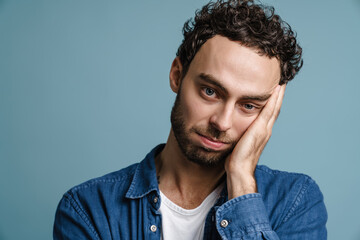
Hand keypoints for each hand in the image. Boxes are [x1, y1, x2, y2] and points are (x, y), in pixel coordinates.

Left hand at [225, 84, 285, 198]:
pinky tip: (276, 89)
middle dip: (278, 96)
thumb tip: (233, 129)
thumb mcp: (239, 143)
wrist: (239, 170)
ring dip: (278, 95)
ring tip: (281, 83)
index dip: (273, 103)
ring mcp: (264, 130)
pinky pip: (269, 111)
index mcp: (261, 133)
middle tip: (282, 82)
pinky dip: (274, 100)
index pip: (269, 115)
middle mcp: (265, 130)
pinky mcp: (260, 129)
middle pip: (275, 110)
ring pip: (274, 108)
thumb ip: (240, 135)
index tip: (275, 91)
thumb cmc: (236, 160)